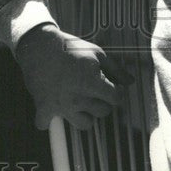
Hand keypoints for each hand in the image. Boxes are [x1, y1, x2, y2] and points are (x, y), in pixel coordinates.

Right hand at [14, 23, 132, 130]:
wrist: (39, 45)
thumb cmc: (70, 48)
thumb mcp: (97, 53)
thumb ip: (116, 69)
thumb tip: (130, 82)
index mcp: (92, 84)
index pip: (116, 99)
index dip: (115, 91)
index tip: (108, 85)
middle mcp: (78, 99)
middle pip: (103, 112)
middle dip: (102, 101)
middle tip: (93, 89)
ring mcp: (61, 106)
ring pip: (85, 124)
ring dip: (85, 114)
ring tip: (79, 100)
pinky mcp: (44, 109)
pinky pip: (46, 125)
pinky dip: (48, 119)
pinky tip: (52, 105)